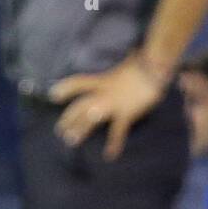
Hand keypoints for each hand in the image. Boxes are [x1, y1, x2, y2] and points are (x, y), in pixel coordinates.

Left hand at [49, 54, 166, 159]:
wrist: (154, 68)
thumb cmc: (144, 63)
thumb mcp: (130, 61)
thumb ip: (127, 60)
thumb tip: (133, 53)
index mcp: (102, 80)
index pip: (78, 83)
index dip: (65, 88)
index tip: (52, 95)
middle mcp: (103, 93)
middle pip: (79, 106)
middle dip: (68, 119)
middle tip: (59, 131)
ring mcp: (113, 104)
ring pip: (90, 119)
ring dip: (80, 130)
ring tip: (70, 141)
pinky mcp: (126, 114)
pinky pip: (117, 132)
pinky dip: (114, 145)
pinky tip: (109, 156)